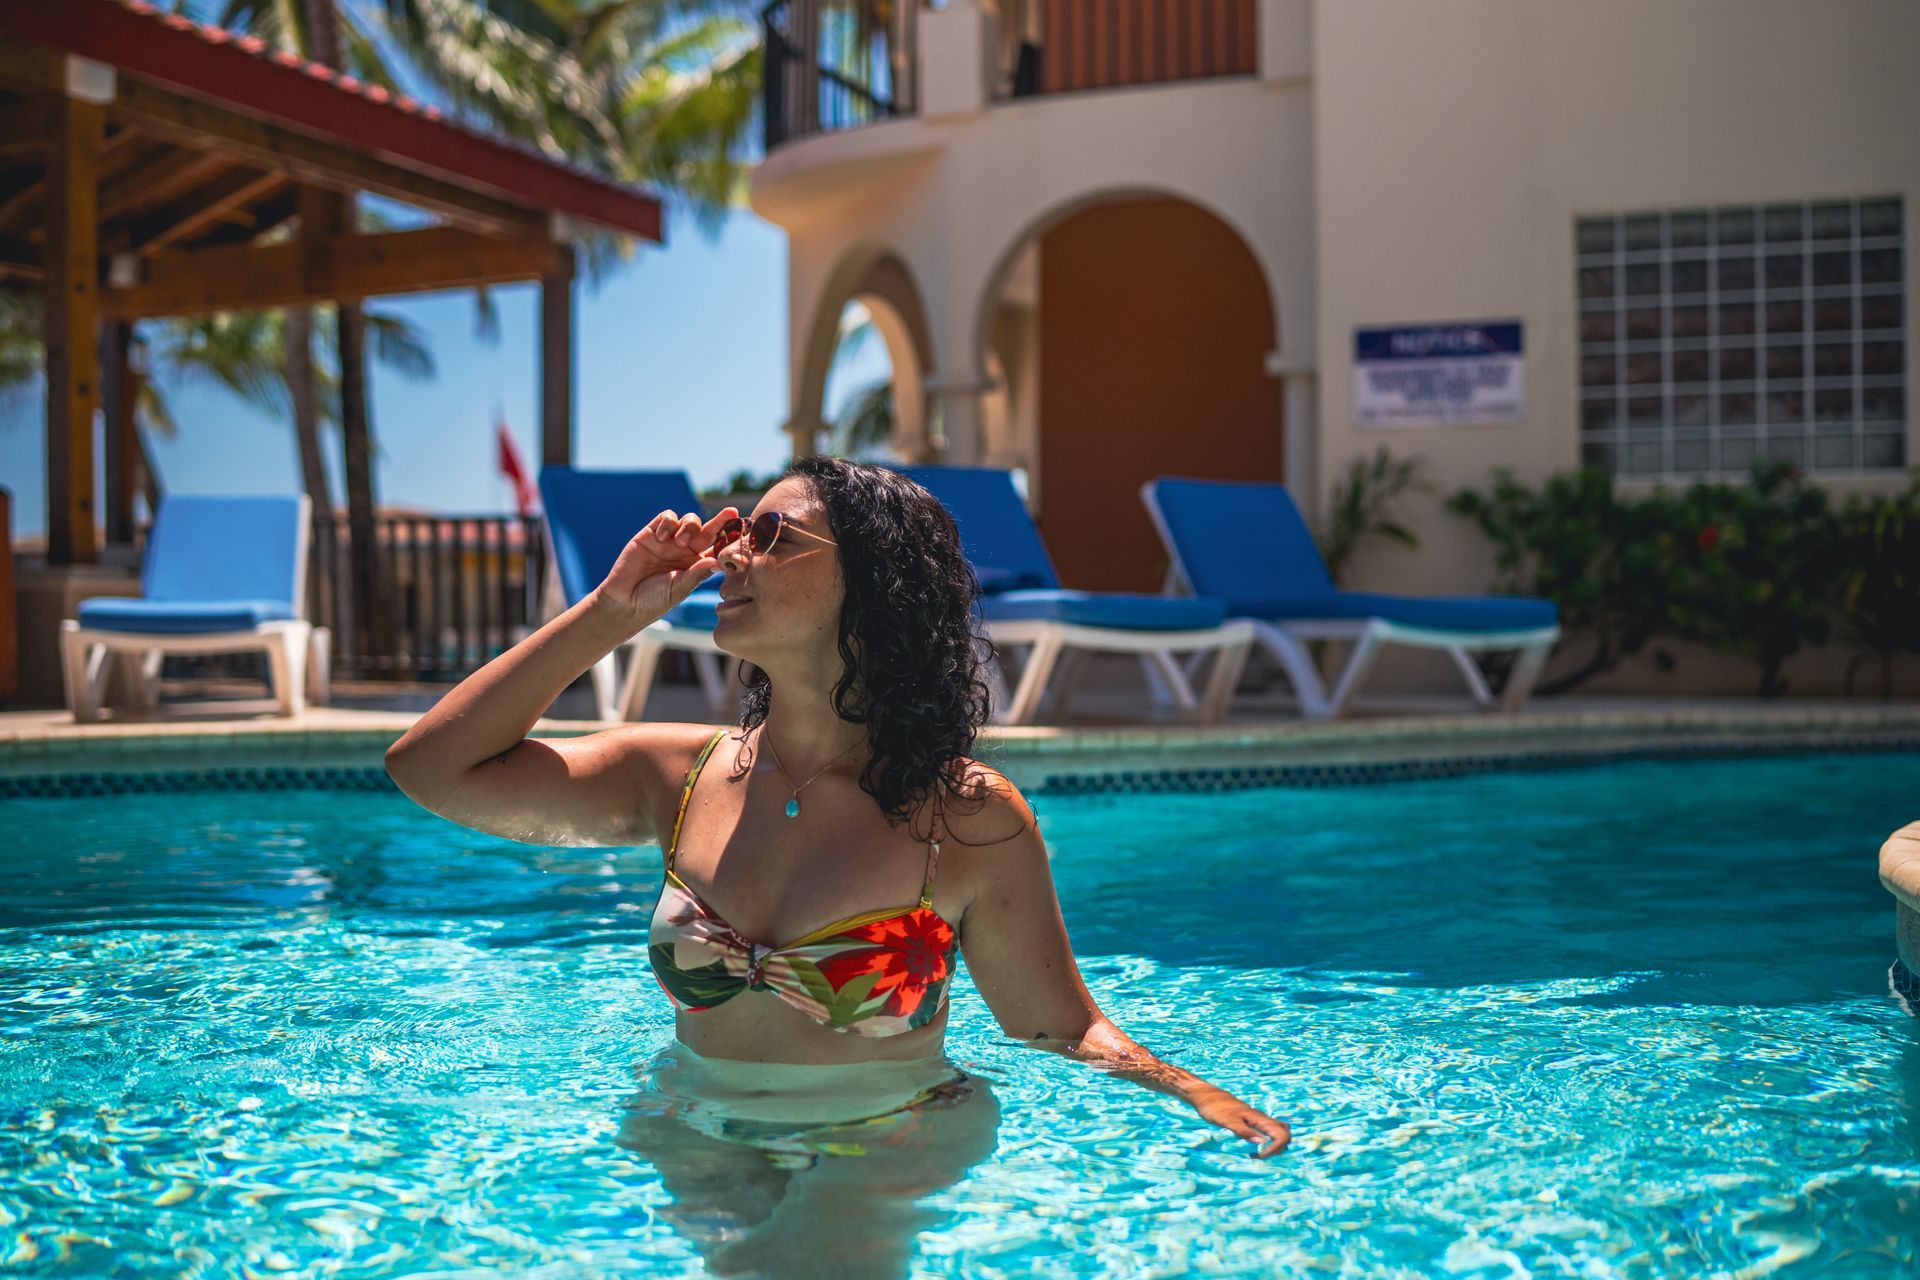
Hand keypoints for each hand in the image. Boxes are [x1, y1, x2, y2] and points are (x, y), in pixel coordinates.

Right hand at [588, 506, 738, 631]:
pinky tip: (663, 537)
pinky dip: (669, 522)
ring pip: (689, 520)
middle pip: (708, 530)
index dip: (729, 539)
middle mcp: (685, 551)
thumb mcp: (679, 588)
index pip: (717, 548)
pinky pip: (667, 517)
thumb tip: (719, 561)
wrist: (624, 601)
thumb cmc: (654, 601)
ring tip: (680, 542)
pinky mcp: (651, 533)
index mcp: (697, 565)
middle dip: (721, 521)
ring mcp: (669, 541)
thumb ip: (698, 573)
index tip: (743, 531)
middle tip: (731, 513)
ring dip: (689, 526)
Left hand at [1194, 1091, 1291, 1158]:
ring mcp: (1259, 1119)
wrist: (1208, 1097)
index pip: (1281, 1135)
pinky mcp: (1254, 1121)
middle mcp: (1262, 1118)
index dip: (1274, 1149)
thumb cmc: (1216, 1109)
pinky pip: (1271, 1131)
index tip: (1258, 1154)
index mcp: (1258, 1118)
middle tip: (1258, 1155)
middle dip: (1277, 1149)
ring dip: (1275, 1146)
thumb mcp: (1227, 1122)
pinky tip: (1254, 1146)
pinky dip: (1269, 1141)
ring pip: (1280, 1132)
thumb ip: (1244, 1132)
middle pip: (1285, 1134)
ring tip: (1258, 1152)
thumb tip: (1262, 1142)